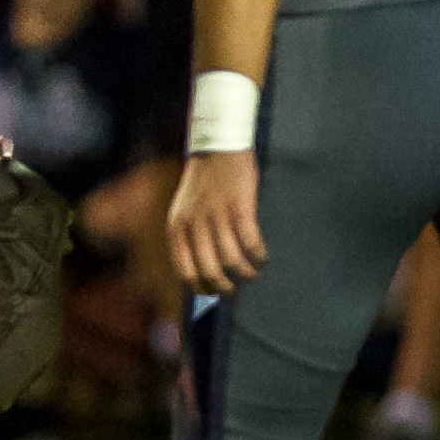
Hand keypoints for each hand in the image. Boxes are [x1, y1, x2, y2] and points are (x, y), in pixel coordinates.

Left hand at [169, 151, 266, 295]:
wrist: (217, 146)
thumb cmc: (203, 181)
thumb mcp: (184, 209)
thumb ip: (189, 235)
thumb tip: (203, 271)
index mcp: (177, 227)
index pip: (186, 271)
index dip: (203, 288)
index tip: (214, 292)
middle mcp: (194, 224)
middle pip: (211, 271)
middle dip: (226, 286)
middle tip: (236, 287)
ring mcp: (217, 215)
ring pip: (233, 260)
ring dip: (246, 273)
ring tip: (253, 274)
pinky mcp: (240, 207)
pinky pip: (251, 243)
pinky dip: (258, 256)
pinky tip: (262, 257)